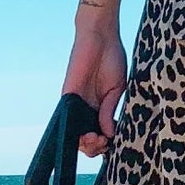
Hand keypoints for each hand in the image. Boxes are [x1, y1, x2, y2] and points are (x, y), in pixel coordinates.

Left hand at [63, 23, 126, 155]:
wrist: (101, 36)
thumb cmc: (112, 58)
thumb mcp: (117, 88)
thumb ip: (110, 110)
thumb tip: (109, 133)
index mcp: (99, 107)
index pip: (99, 134)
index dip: (104, 144)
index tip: (112, 141)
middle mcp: (86, 108)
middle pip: (85, 139)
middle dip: (95, 147)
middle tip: (104, 142)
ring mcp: (75, 103)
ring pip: (75, 134)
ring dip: (86, 144)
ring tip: (97, 138)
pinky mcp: (67, 96)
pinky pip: (66, 119)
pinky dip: (75, 132)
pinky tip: (88, 135)